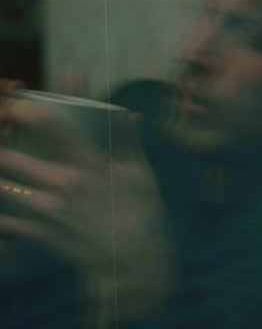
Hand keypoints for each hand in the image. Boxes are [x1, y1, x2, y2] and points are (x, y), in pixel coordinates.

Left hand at [0, 82, 170, 323]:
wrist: (131, 262)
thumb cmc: (140, 215)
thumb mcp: (141, 174)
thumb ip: (129, 141)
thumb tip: (127, 111)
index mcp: (89, 165)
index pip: (55, 129)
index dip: (31, 112)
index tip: (17, 104)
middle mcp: (63, 184)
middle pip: (14, 158)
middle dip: (2, 143)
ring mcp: (47, 211)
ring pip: (4, 187)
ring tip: (0, 162)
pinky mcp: (40, 233)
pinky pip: (6, 222)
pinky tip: (0, 204)